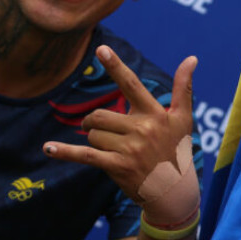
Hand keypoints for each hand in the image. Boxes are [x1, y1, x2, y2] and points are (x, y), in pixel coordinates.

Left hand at [44, 46, 197, 207]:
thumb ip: (184, 87)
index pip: (132, 85)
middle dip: (95, 123)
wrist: (174, 190)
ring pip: (94, 135)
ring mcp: (130, 149)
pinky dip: (65, 152)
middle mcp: (142, 129)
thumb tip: (192, 58)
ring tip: (113, 150)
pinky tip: (48, 148)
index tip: (100, 49)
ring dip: (96, 141)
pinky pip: (85, 155)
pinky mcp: (117, 166)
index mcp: (156, 114)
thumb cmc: (177, 149)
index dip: (116, 66)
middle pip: (100, 116)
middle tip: (103, 131)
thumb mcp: (183, 118)